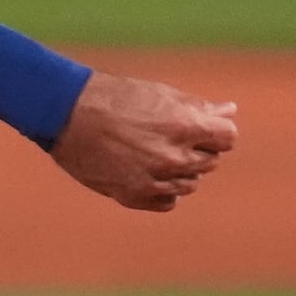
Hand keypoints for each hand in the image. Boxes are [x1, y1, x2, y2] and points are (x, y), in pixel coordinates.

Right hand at [50, 72, 237, 210]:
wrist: (65, 113)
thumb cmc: (113, 97)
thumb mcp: (160, 94)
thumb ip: (199, 107)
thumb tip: (230, 111)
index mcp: (185, 127)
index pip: (228, 138)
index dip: (215, 132)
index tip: (198, 127)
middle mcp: (175, 158)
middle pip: (210, 161)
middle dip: (195, 149)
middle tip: (163, 135)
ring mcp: (155, 180)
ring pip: (190, 183)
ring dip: (178, 170)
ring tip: (147, 151)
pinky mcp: (135, 197)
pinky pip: (168, 201)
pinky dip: (161, 190)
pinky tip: (142, 171)